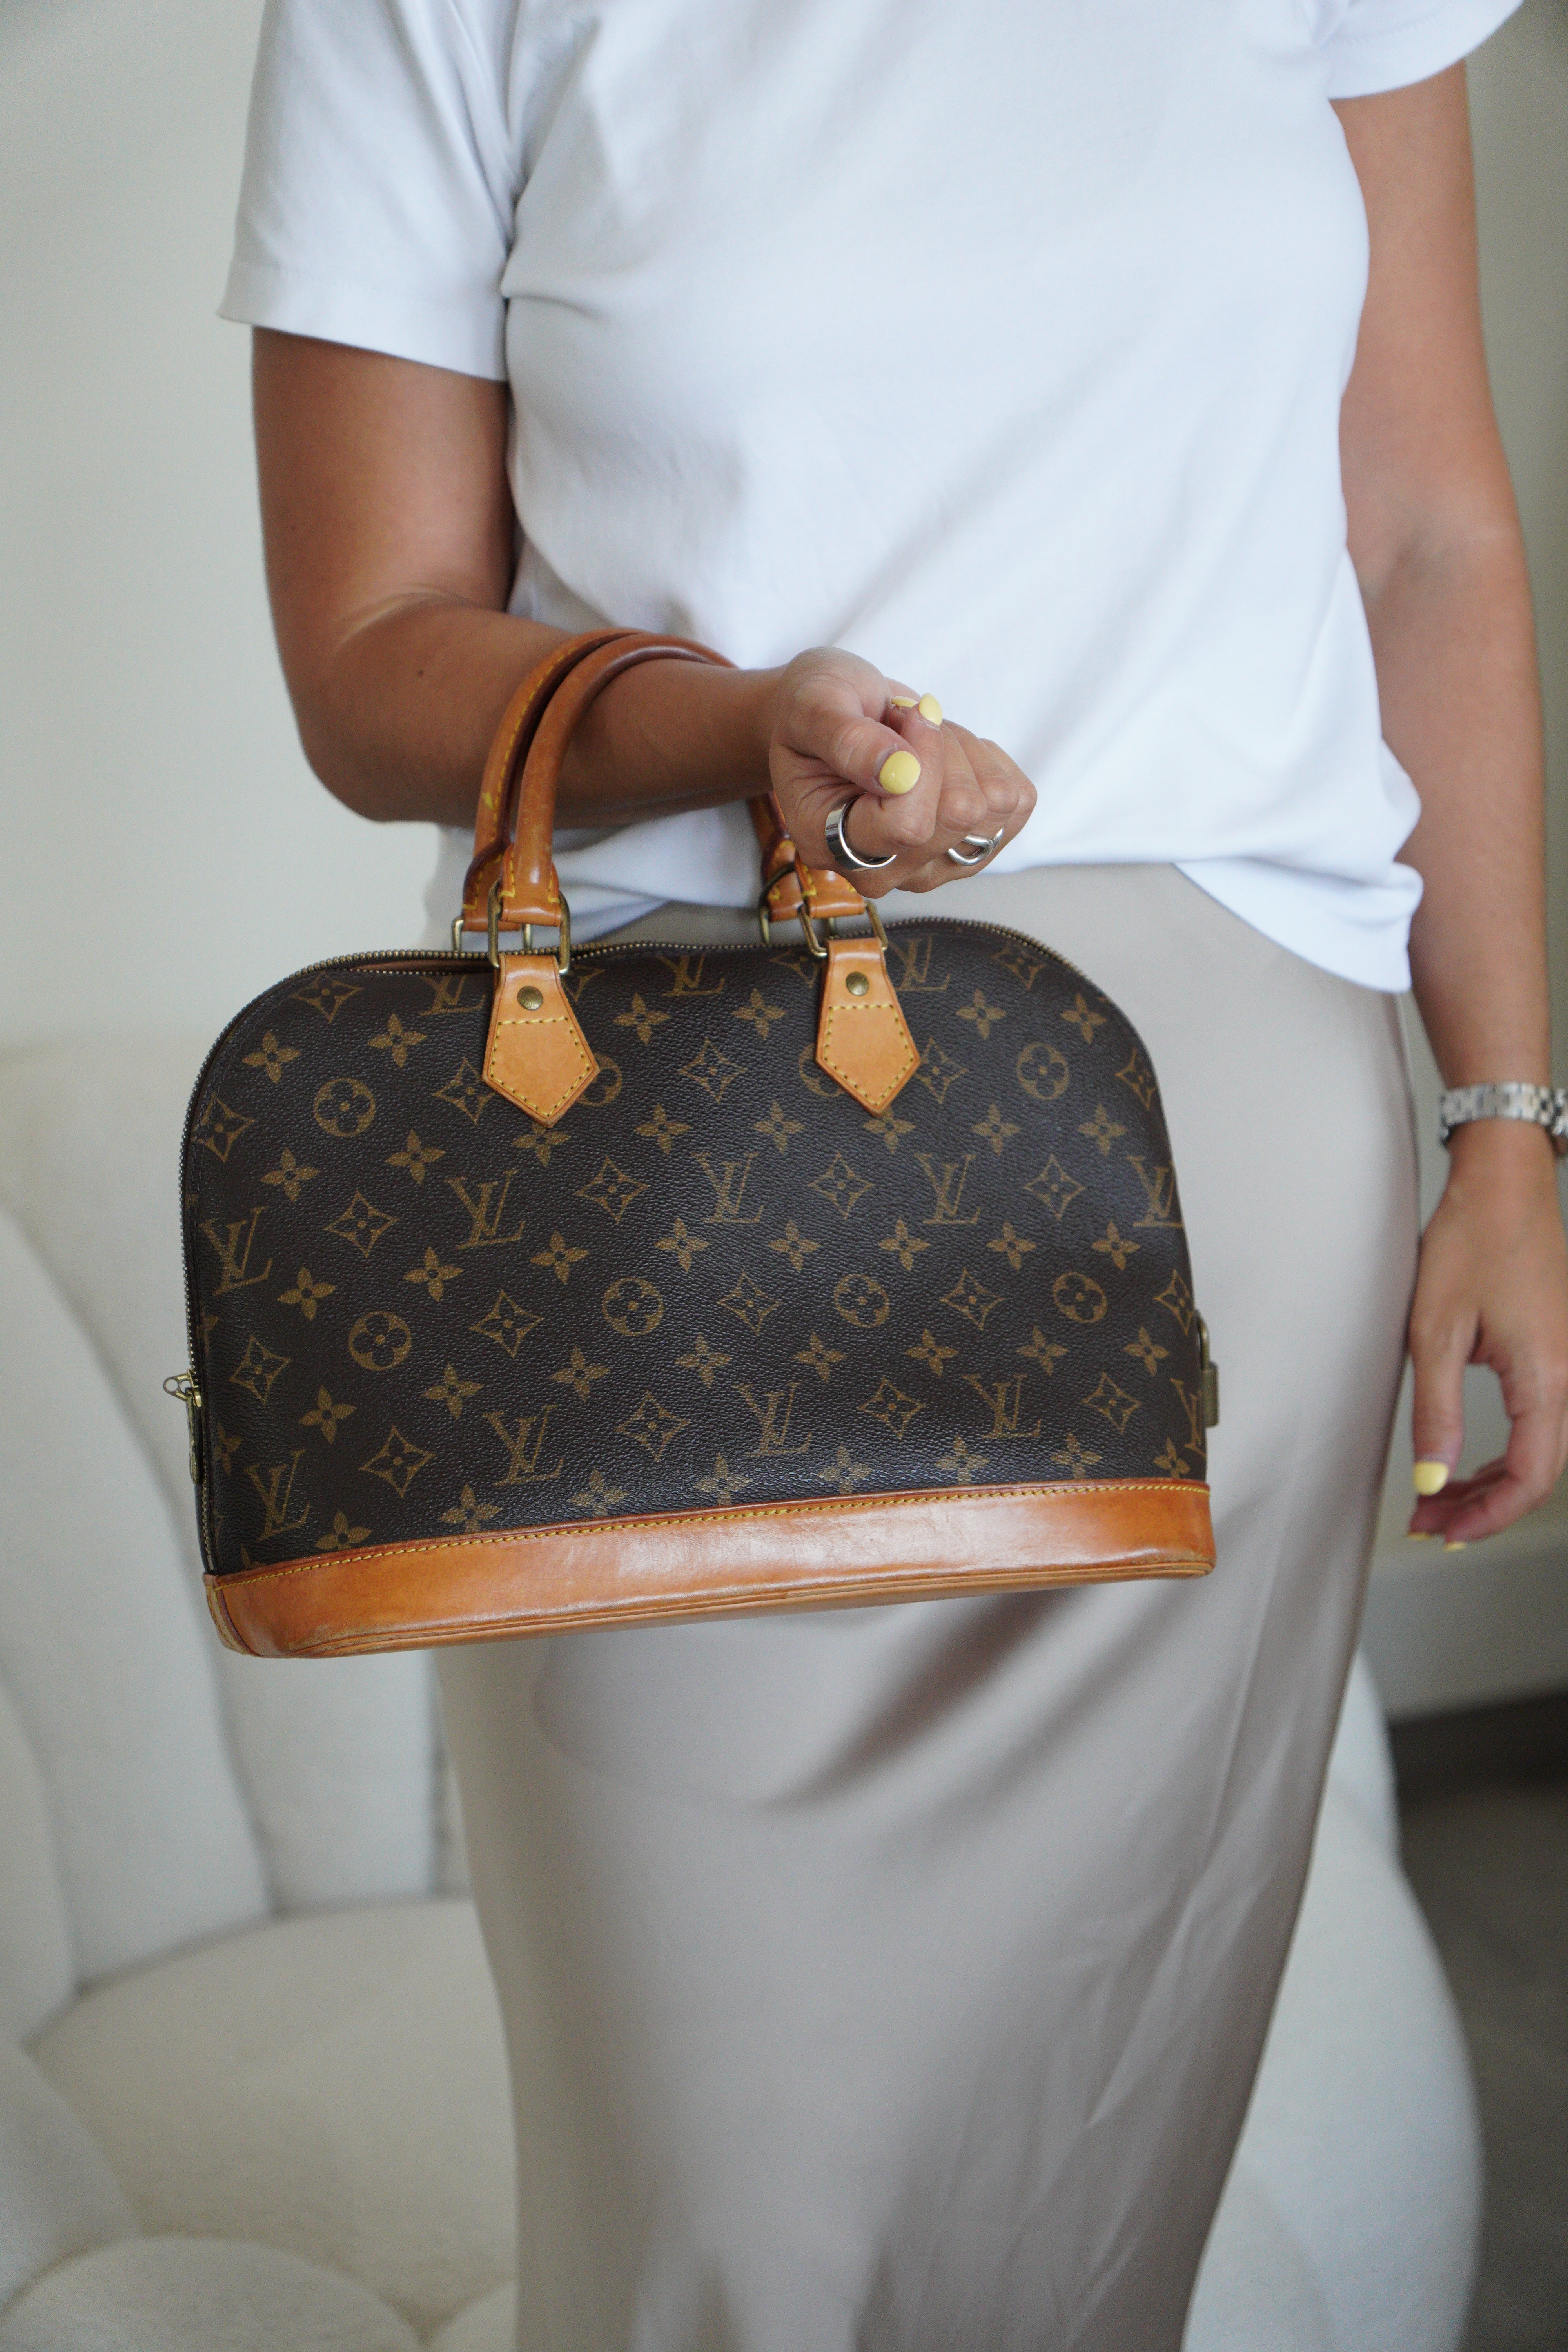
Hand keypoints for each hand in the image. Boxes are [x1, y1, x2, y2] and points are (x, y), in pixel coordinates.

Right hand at [759, 647, 1035, 892]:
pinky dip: (987, 761)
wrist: (835, 718)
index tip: (906, 717)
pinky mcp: (976, 846)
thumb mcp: (812, 707)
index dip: (923, 762)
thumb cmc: (816, 713)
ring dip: (963, 752)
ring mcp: (935, 865)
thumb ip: (847, 740)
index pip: (908, 827)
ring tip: (920, 739)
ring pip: (993, 805)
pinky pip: (1017, 800)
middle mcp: (887, 870)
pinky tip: (947, 755)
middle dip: (941, 747)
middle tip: (904, 724)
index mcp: (832, 845)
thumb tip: (899, 771)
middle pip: (960, 815)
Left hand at [1407, 1120, 1567, 1541]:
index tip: (1443, 1529)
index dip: (1487, 1516)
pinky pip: (1536, 1422)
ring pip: (1537, 1451)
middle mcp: (1567, 1377)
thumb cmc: (1470, 1241)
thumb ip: (1437, 1411)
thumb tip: (1433, 1476)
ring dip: (1489, 1483)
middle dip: (1482, 1507)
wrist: (1503, 1184)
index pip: (1530, 1478)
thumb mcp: (1435, 1331)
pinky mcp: (1553, 1353)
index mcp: (1546, 1378)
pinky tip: (1464, 1461)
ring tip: (1437, 1499)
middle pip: (1537, 1473)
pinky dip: (1500, 1452)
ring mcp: (1565, 1365)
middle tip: (1428, 1521)